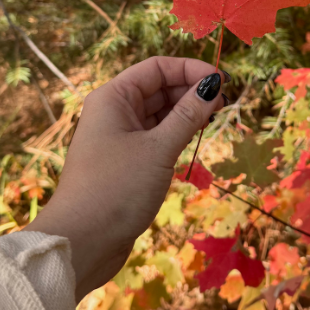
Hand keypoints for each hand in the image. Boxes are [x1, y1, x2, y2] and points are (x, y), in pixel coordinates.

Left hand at [25, 56, 224, 301]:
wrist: (84, 239)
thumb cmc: (117, 188)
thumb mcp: (158, 149)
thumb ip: (188, 116)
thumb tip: (213, 87)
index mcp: (113, 98)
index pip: (156, 69)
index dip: (189, 70)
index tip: (222, 81)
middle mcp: (114, 114)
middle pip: (158, 90)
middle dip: (191, 92)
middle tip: (225, 103)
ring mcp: (120, 140)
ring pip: (159, 117)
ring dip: (186, 115)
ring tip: (215, 120)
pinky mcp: (127, 165)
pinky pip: (156, 141)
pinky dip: (176, 138)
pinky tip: (194, 143)